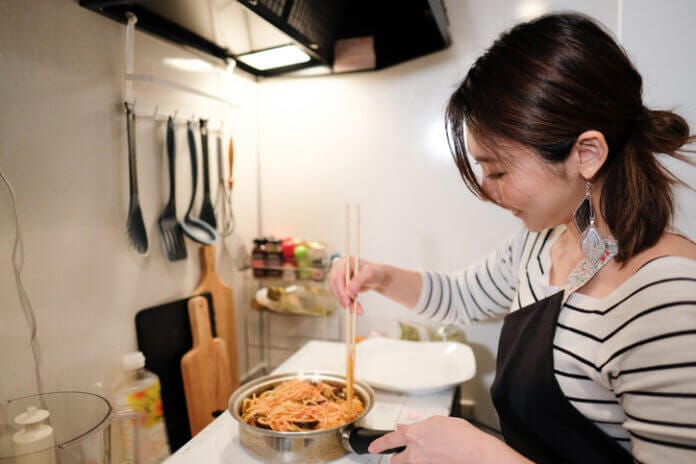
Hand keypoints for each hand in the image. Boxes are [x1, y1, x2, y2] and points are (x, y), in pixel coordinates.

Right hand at [328, 256, 385, 313]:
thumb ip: (359, 281)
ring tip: (357, 310)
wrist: (377, 277)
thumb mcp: (370, 274)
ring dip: (345, 303)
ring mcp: (337, 276)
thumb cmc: (374, 272)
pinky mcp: (339, 284)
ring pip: (336, 292)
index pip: (337, 276)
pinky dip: (346, 303)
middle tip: (353, 309)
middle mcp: (338, 267)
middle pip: (334, 285)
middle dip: (343, 299)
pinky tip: (354, 308)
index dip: (341, 290)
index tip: (348, 301)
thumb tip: (348, 292)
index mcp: (345, 261)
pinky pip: (339, 296)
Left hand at [369, 416, 531, 463]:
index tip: (372, 447)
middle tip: (400, 455)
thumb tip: (407, 428)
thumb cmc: (461, 436)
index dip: (379, 444)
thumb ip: (419, 426)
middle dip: (396, 458)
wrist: (476, 452)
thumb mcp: (437, 422)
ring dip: (410, 461)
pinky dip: (425, 461)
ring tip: (421, 456)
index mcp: (414, 435)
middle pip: (395, 460)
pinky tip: (435, 457)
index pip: (390, 439)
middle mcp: (415, 453)